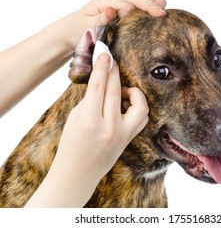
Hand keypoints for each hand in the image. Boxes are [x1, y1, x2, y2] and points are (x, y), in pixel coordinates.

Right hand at [25, 53, 148, 206]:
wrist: (78, 173)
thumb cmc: (71, 144)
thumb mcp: (75, 118)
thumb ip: (90, 99)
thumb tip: (102, 80)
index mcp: (90, 122)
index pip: (98, 87)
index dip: (102, 68)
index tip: (104, 53)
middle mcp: (109, 128)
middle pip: (116, 91)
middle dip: (114, 71)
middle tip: (112, 60)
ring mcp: (122, 135)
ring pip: (139, 104)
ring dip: (131, 91)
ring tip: (121, 91)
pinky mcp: (129, 139)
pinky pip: (142, 117)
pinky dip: (138, 105)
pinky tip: (127, 103)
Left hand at [65, 0, 166, 48]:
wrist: (70, 32)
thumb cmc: (76, 30)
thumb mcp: (85, 27)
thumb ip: (100, 20)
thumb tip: (113, 11)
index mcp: (106, 2)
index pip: (126, 6)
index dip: (136, 13)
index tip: (146, 23)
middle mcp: (113, 1)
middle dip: (150, 5)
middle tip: (162, 14)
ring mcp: (117, 5)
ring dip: (152, 2)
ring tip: (163, 8)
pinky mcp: (120, 12)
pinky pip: (136, 7)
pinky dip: (148, 8)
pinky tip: (157, 12)